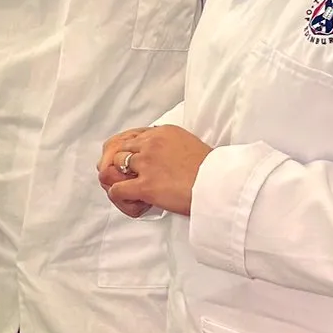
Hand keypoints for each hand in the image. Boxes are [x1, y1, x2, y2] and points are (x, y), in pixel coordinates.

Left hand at [97, 125, 211, 218]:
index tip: (130, 163)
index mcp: (163, 131)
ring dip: (119, 181)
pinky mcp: (145, 185)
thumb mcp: (189, 144)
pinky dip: (120, 198)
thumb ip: (170, 146)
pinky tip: (133, 201)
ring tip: (131, 191)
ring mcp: (147, 163)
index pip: (130, 136)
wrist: (219, 185)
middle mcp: (151, 143)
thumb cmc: (211, 170)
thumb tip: (161, 157)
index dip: (127, 152)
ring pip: (114, 169)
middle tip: (129, 179)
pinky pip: (117, 190)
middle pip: (118, 150)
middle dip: (120, 165)